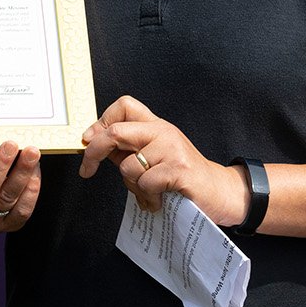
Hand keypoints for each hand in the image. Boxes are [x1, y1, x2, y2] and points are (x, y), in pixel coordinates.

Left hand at [79, 95, 247, 223]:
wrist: (219, 192)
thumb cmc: (183, 178)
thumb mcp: (154, 157)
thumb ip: (128, 150)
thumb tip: (94, 143)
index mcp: (156, 125)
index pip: (125, 105)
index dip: (101, 120)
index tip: (88, 140)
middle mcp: (163, 132)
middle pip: (116, 131)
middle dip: (94, 152)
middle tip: (86, 170)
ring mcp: (172, 149)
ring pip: (127, 167)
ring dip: (132, 187)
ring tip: (149, 193)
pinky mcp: (178, 169)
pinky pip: (144, 183)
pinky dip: (147, 198)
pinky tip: (159, 201)